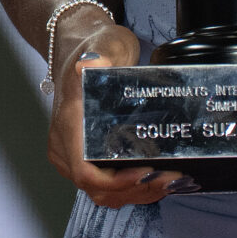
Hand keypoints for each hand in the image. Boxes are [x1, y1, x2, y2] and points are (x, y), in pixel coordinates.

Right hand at [44, 7, 184, 207]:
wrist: (85, 49)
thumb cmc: (94, 48)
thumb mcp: (101, 44)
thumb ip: (98, 54)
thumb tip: (90, 64)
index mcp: (68, 125)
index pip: (85, 171)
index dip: (115, 182)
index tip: (145, 172)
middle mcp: (65, 146)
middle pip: (97, 188)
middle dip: (135, 190)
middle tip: (171, 179)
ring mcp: (72, 154)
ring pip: (102, 192)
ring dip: (136, 193)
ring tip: (168, 182)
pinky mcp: (84, 157)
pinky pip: (105, 185)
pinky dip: (130, 189)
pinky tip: (155, 180)